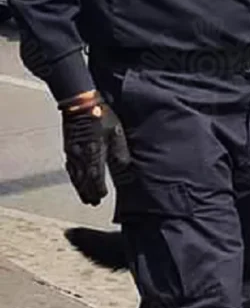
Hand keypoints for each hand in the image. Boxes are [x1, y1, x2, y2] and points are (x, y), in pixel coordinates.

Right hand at [60, 92, 131, 206]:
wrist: (79, 104)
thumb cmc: (101, 116)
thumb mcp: (116, 131)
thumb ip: (120, 151)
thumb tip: (124, 167)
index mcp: (94, 151)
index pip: (96, 175)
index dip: (98, 188)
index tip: (101, 197)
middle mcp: (81, 154)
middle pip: (83, 179)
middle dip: (88, 192)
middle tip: (93, 202)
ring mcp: (72, 152)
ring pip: (75, 175)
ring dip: (80, 187)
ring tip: (85, 197)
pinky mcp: (67, 147)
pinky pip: (69, 167)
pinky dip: (73, 177)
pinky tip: (75, 181)